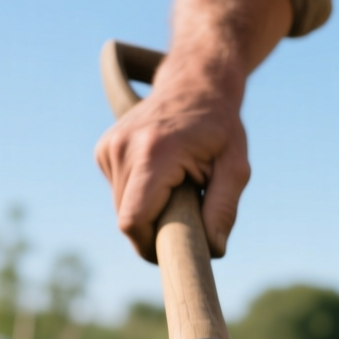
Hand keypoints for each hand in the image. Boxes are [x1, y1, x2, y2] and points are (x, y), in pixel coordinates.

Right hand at [94, 76, 249, 261]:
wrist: (194, 84)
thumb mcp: (236, 167)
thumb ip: (225, 209)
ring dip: (148, 213)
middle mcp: (123, 148)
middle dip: (154, 232)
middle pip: (127, 219)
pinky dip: (139, 197)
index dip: (149, 246)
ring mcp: (109, 147)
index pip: (132, 220)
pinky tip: (161, 178)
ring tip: (176, 191)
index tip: (171, 255)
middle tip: (186, 222)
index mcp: (154, 153)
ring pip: (121, 209)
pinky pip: (118, 193)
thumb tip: (214, 250)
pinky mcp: (103, 150)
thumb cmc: (220, 128)